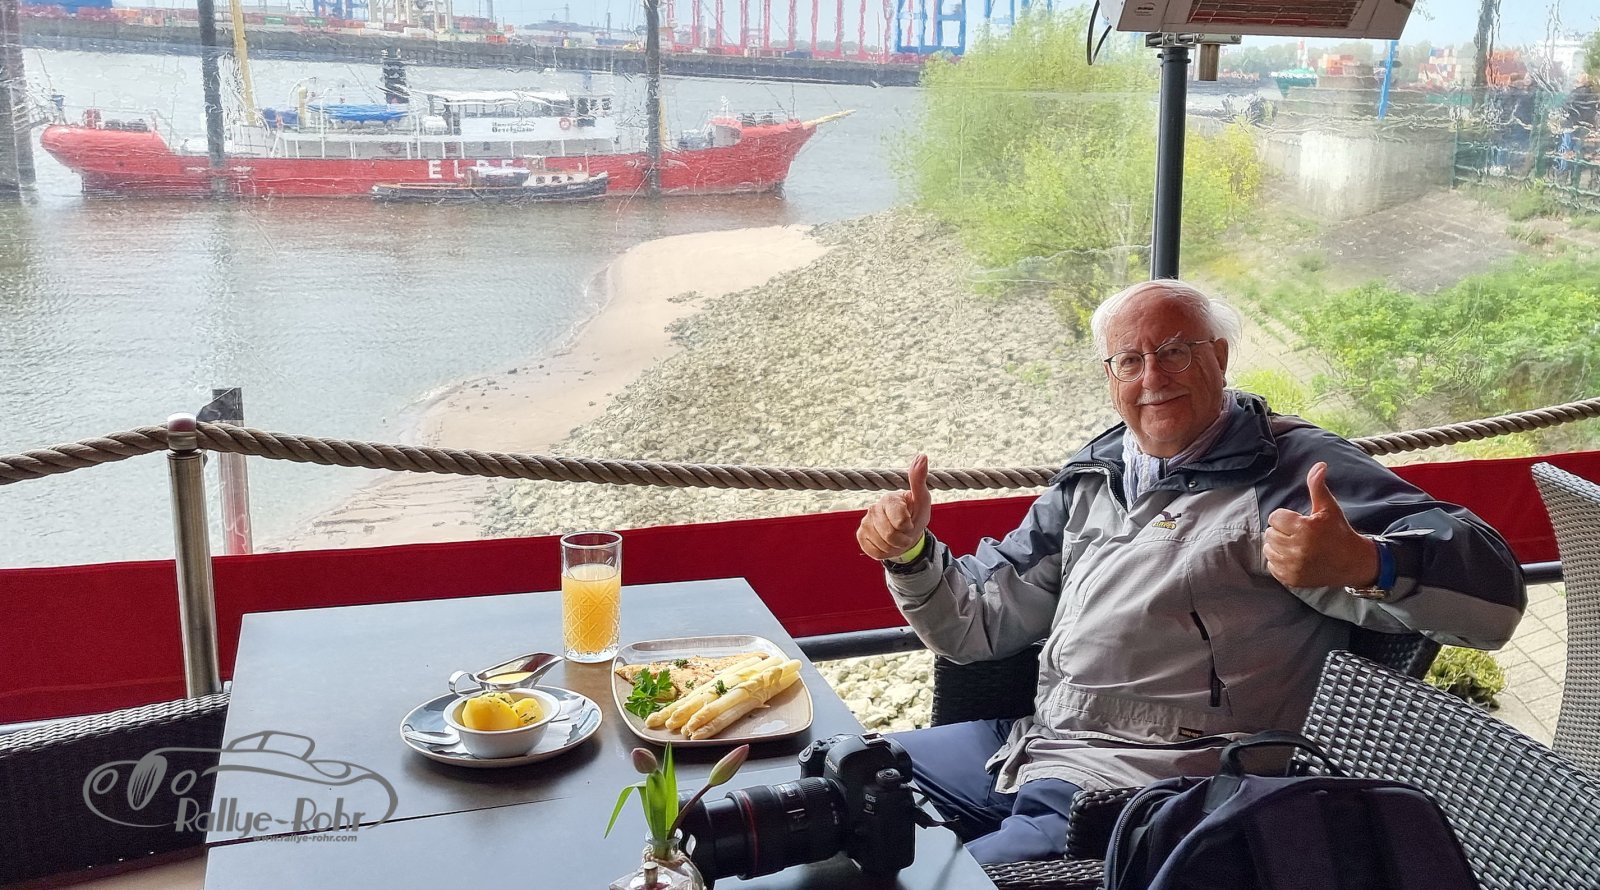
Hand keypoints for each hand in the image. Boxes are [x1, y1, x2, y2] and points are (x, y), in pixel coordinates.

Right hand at [857, 455, 932, 560]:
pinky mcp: (860, 535)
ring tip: (897, 537)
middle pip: (890, 535)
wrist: (906, 533)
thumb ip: (919, 479)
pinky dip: (884, 552)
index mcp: (889, 499)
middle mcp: (873, 508)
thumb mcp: (922, 499)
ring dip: (895, 546)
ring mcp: (865, 522)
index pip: (900, 521)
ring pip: (882, 545)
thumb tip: (922, 455)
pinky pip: (874, 551)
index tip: (911, 522)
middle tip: (905, 532)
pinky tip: (886, 542)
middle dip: (903, 539)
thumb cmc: (915, 513)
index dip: (908, 527)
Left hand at [1264, 462, 1379, 588]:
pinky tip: (1294, 558)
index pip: (1275, 517)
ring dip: (1278, 546)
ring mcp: (1293, 566)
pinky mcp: (1291, 579)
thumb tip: (1319, 464)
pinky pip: (1272, 566)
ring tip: (1296, 545)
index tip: (1300, 522)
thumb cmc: (1338, 532)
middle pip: (1270, 533)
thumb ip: (1318, 486)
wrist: (1353, 563)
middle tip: (1299, 534)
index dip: (1286, 518)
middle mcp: (1297, 548)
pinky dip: (1279, 561)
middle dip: (1282, 531)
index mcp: (1304, 528)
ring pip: (1269, 549)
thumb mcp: (1329, 507)